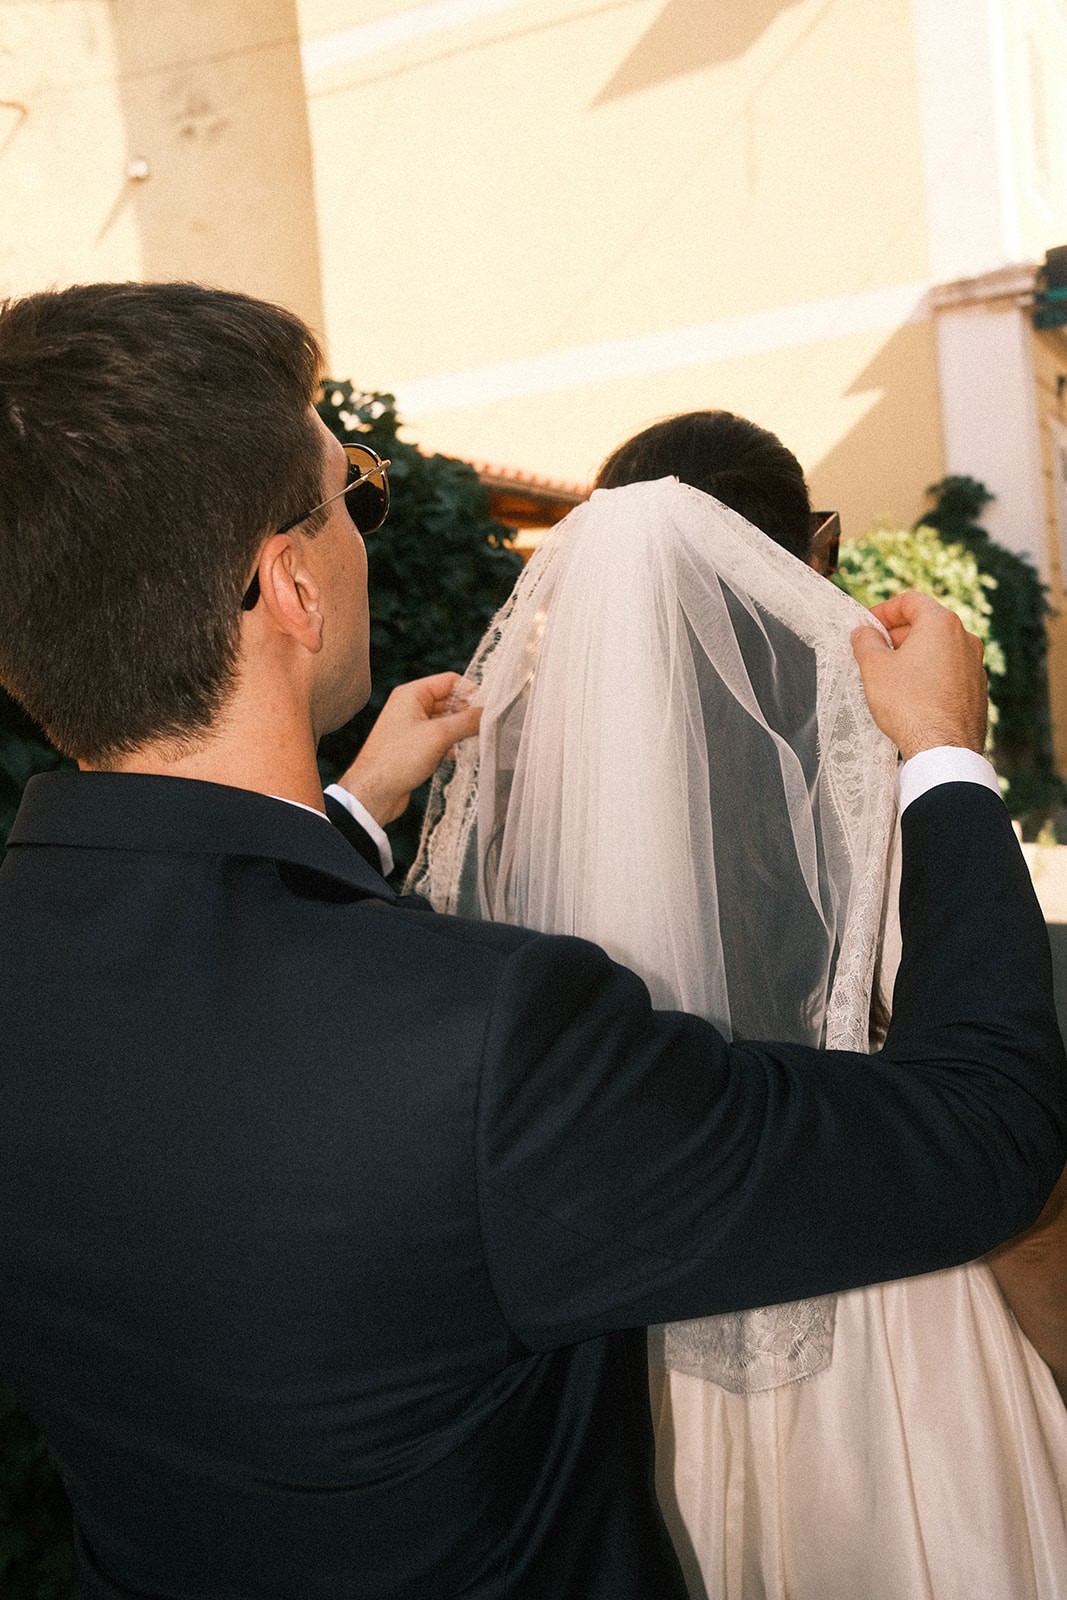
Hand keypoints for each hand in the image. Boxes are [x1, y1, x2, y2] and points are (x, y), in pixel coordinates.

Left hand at [336, 672, 480, 825]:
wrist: (374, 793)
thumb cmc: (398, 760)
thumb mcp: (439, 736)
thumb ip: (467, 721)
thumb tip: (488, 713)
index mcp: (412, 694)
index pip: (449, 681)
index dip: (471, 691)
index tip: (489, 706)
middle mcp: (409, 706)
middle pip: (448, 700)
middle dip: (467, 712)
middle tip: (487, 725)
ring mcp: (410, 726)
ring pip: (444, 720)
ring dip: (460, 729)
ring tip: (476, 740)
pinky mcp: (412, 746)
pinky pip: (438, 737)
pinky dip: (450, 743)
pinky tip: (458, 754)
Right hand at [850, 591, 987, 761]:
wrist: (942, 749)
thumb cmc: (908, 704)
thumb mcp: (874, 667)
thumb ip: (865, 642)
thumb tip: (864, 633)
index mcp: (942, 624)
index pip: (910, 601)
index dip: (883, 610)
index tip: (867, 626)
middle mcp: (965, 638)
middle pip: (926, 623)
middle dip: (897, 634)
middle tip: (874, 651)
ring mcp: (975, 665)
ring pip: (939, 649)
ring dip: (913, 655)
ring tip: (890, 675)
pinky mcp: (977, 690)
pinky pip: (949, 671)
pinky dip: (929, 674)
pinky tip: (912, 694)